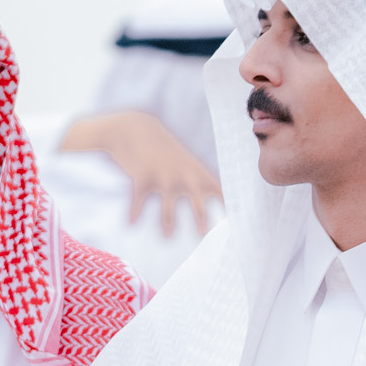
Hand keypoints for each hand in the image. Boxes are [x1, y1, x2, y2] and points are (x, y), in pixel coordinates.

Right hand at [59, 109, 222, 236]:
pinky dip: (134, 211)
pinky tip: (131, 223)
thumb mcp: (186, 161)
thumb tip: (219, 198)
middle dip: (200, 216)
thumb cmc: (165, 151)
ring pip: (168, 204)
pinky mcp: (142, 176)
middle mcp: (182, 175)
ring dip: (167, 221)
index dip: (226, 204)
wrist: (137, 129)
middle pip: (195, 199)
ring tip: (167, 237)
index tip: (234, 220)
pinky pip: (139, 198)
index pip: (217, 189)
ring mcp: (162, 176)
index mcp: (195, 172)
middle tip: (203, 234)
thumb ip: (200, 179)